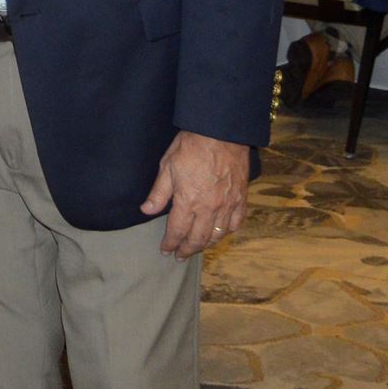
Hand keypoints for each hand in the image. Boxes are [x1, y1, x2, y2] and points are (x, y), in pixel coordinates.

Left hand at [141, 131, 249, 258]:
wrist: (221, 132)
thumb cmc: (191, 146)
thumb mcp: (167, 166)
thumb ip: (158, 193)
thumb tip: (146, 211)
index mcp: (188, 201)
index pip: (177, 231)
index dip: (170, 243)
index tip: (165, 250)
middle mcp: (209, 208)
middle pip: (198, 238)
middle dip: (187, 249)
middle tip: (180, 256)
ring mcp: (227, 205)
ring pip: (217, 234)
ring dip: (206, 244)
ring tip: (197, 247)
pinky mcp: (241, 198)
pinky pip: (235, 223)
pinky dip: (227, 232)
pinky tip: (221, 233)